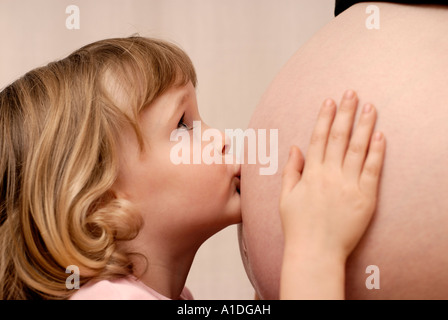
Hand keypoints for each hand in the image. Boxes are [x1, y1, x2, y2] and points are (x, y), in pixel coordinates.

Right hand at [280, 90, 385, 260]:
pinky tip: (380, 135)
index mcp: (310, 173)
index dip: (325, 118)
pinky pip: (372, 170)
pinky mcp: (365, 198)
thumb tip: (294, 147)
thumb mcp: (285, 197)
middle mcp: (329, 175)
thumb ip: (290, 170)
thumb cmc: (297, 226)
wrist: (315, 252)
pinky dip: (376, 151)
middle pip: (339, 137)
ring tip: (370, 106)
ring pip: (358, 149)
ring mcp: (348, 185)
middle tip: (352, 93)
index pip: (318, 138)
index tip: (329, 101)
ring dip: (364, 125)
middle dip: (345, 113)